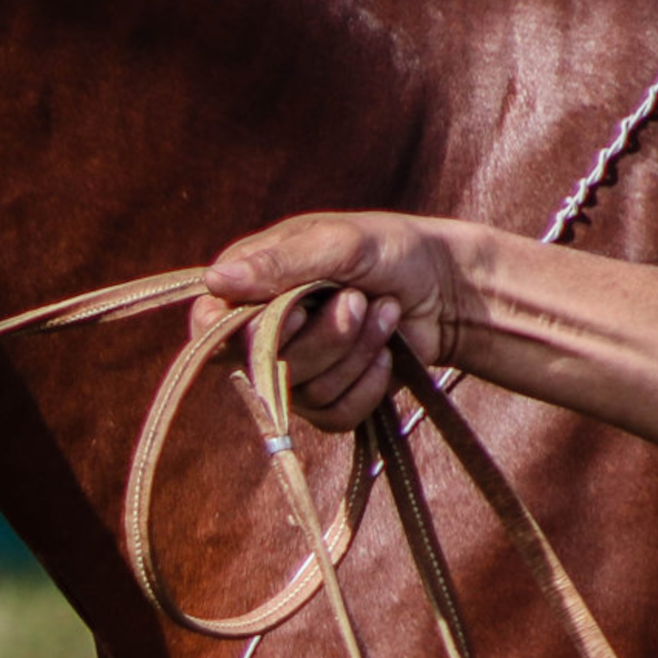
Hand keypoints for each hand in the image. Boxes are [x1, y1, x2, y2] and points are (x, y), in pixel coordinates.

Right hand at [191, 213, 461, 431]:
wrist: (447, 287)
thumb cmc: (390, 250)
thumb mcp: (337, 242)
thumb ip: (279, 263)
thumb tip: (214, 281)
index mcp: (251, 285)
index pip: (210, 324)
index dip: (238, 332)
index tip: (292, 312)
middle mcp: (263, 332)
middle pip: (262, 364)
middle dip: (322, 335)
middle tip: (357, 299)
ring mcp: (294, 371)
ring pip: (303, 391)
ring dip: (354, 352)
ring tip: (384, 313)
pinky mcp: (328, 401)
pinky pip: (333, 414)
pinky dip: (367, 384)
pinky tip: (387, 353)